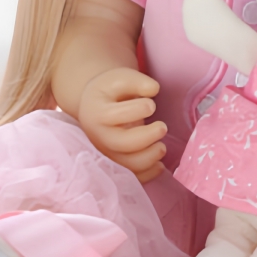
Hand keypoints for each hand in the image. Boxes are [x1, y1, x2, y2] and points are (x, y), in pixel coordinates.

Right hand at [77, 67, 167, 182]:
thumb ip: (137, 81)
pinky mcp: (114, 166)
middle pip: (121, 143)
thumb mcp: (119, 78)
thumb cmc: (110, 92)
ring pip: (127, 166)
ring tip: (162, 146)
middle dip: (147, 137)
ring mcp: (105, 154)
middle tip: (163, 127)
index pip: (116, 115)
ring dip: (149, 158)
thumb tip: (154, 89)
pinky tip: (159, 164)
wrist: (93, 108)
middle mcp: (98, 137)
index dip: (139, 109)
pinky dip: (148, 174)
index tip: (152, 104)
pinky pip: (132, 178)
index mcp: (97, 112)